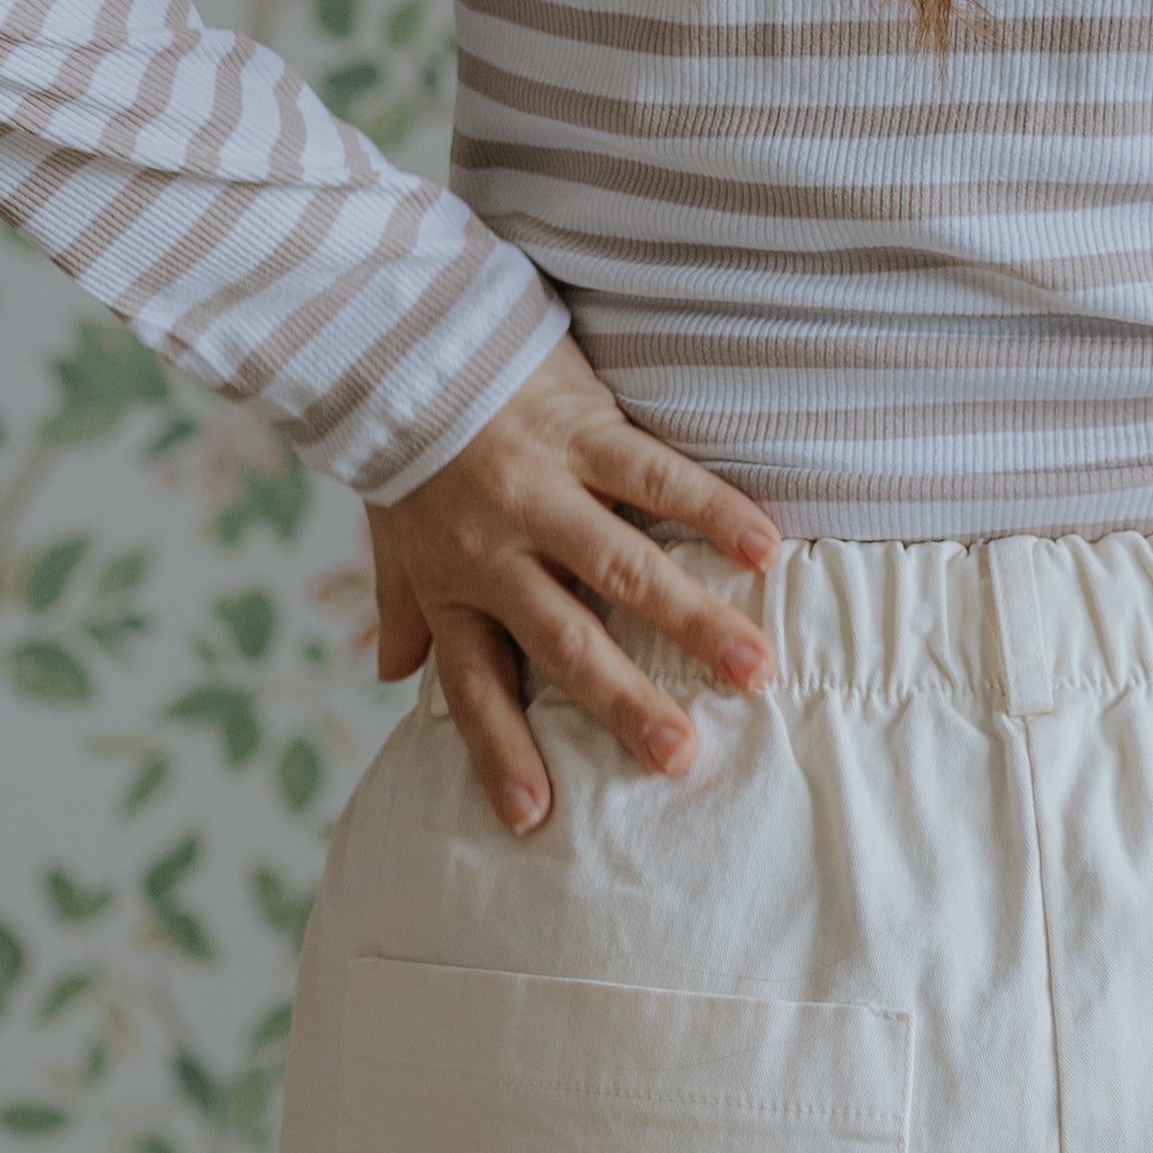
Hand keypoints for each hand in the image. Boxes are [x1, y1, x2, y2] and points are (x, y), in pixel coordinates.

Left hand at [367, 337, 789, 834]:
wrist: (404, 334)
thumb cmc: (407, 442)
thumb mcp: (390, 534)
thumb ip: (399, 606)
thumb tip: (391, 677)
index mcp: (452, 582)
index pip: (474, 684)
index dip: (500, 750)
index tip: (533, 818)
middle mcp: (496, 549)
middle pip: (562, 641)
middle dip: (623, 702)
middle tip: (681, 756)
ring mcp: (542, 489)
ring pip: (622, 567)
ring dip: (692, 619)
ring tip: (754, 669)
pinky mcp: (582, 429)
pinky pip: (654, 476)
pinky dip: (710, 511)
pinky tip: (763, 548)